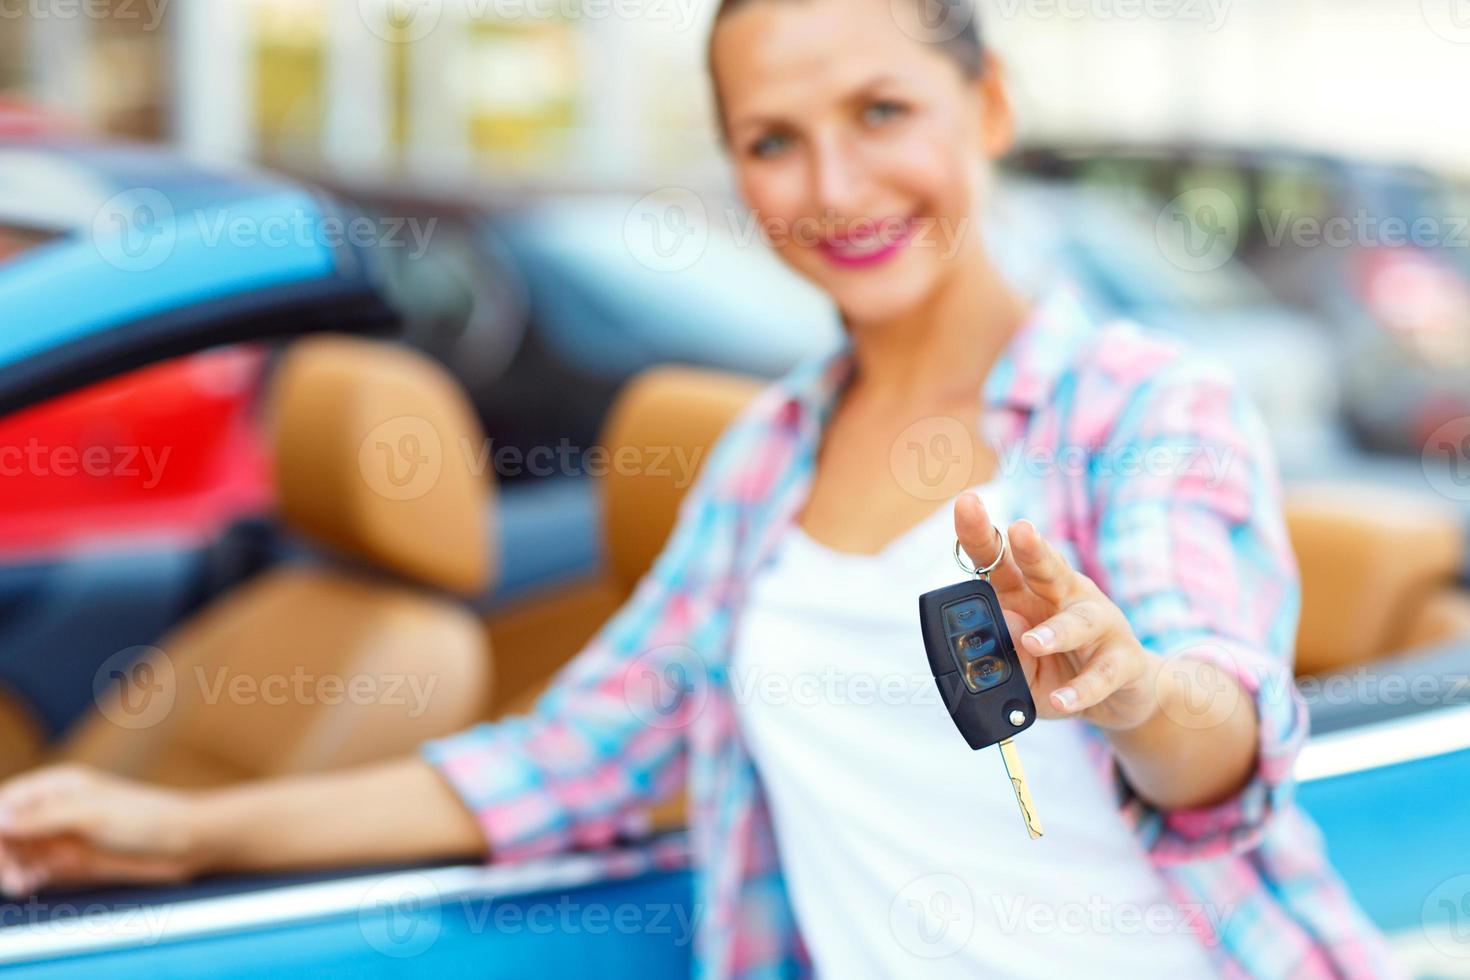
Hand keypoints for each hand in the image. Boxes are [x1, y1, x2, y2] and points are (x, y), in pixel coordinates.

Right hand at [0, 765, 204, 895]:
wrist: (186, 843)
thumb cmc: (147, 817)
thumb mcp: (92, 814)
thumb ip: (44, 817)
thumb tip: (0, 818)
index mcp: (57, 786)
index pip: (6, 802)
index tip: (2, 851)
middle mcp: (54, 809)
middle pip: (6, 832)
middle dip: (4, 855)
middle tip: (15, 879)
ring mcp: (62, 836)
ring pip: (17, 854)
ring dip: (13, 870)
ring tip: (26, 884)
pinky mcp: (72, 862)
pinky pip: (35, 870)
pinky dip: (28, 878)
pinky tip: (34, 885)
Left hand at [954, 493, 1160, 730]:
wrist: (1118, 696)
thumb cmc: (1056, 669)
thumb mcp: (1018, 665)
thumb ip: (1004, 649)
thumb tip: (1003, 627)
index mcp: (1027, 592)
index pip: (1000, 559)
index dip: (982, 532)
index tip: (967, 504)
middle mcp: (1063, 598)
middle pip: (1046, 568)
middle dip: (1031, 547)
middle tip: (1018, 529)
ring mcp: (1098, 625)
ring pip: (1079, 619)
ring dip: (1057, 630)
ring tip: (1034, 642)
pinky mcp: (1123, 660)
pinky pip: (1103, 674)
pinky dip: (1082, 689)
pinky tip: (1064, 699)